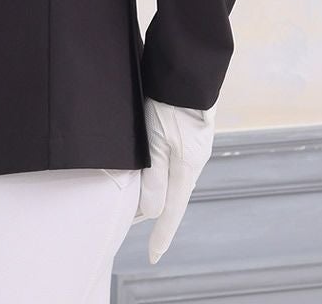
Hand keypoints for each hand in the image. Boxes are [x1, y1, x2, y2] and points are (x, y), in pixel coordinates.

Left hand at [134, 96, 215, 263]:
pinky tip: (146, 164)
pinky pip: (170, 159)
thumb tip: (152, 211)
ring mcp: (190, 145)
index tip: (153, 256)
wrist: (186, 67)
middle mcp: (191, 160)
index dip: (162, 234)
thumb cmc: (170, 102)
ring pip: (170, 176)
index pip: (172, 210)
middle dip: (152, 208)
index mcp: (187, 168)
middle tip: (129, 219)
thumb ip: (155, 177)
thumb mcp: (158, 141)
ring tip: (132, 193)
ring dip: (153, 186)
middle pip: (170, 194)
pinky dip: (157, 169)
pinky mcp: (184, 130)